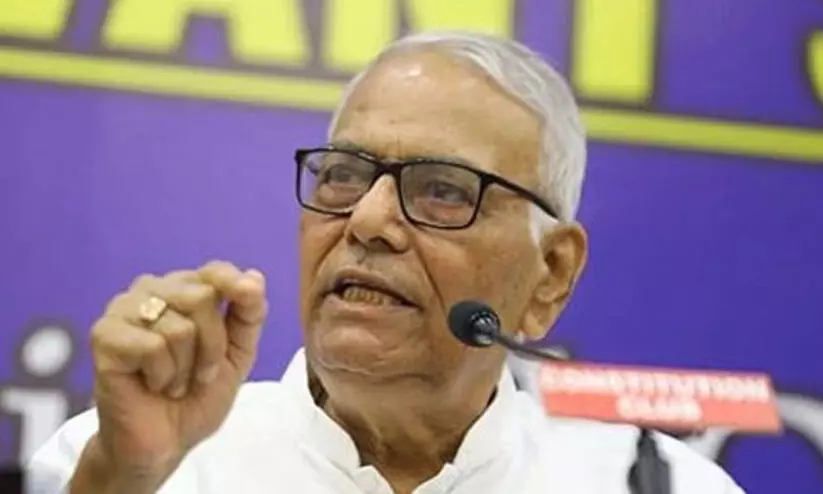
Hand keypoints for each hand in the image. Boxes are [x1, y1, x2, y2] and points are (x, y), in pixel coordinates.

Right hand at [75, 261, 267, 490]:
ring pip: (179, 326)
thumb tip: (254, 277)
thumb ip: (249, 316)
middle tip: (199, 372)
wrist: (165, 442)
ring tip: (173, 381)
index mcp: (184, 289)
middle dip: (213, 346)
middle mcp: (152, 290)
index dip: (235, 285)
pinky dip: (163, 376)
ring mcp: (123, 309)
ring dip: (186, 367)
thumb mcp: (238, 354)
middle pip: (202, 297)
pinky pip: (152, 347)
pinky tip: (151, 385)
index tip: (249, 297)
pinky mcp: (104, 335)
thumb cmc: (197, 394)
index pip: (214, 270)